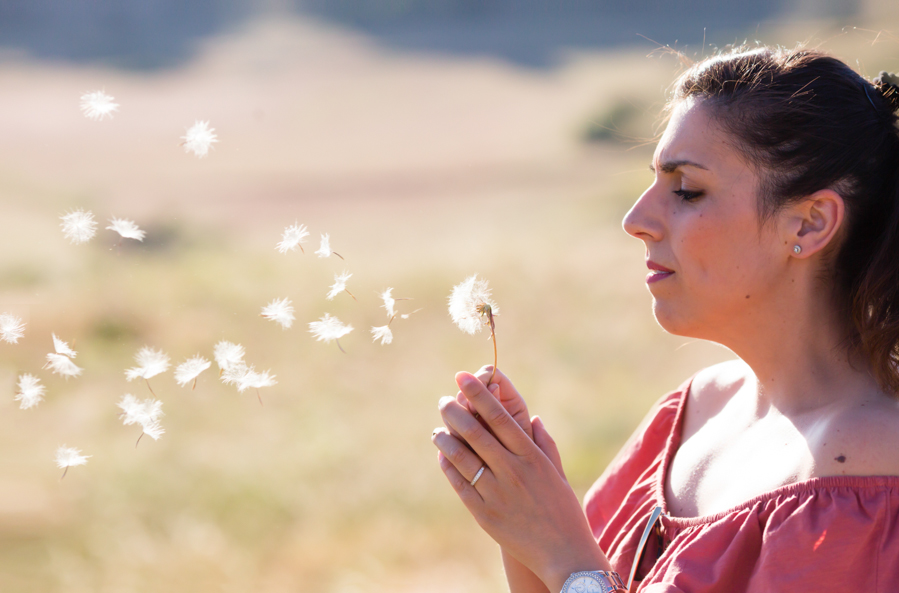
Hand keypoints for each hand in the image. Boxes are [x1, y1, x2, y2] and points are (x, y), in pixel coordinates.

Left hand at [432, 372, 608, 591]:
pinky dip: (448, 468)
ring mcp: (497, 493)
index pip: (499, 417)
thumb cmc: (563, 511)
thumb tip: (533, 418)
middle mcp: (513, 471)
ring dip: (446, 440)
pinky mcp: (485, 514)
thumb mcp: (557, 473)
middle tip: (443, 400)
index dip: (479, 395)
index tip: (462, 378)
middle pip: (476, 434)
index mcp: (531, 457)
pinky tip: (443, 457)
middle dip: (455, 412)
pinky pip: (460, 485)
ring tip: (437, 429)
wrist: (563, 553)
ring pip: (462, 459)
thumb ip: (544, 443)